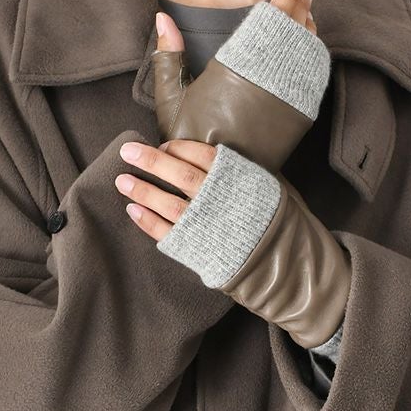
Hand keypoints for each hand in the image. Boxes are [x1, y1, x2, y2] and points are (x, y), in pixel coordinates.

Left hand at [115, 137, 350, 348]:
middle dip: (151, 161)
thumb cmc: (279, 222)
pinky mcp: (198, 249)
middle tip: (127, 152)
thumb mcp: (268, 187)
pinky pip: (166, 233)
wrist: (288, 265)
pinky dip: (148, 221)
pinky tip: (133, 211)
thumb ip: (239, 173)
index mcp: (240, 179)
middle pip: (179, 173)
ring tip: (122, 181)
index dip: (178, 148)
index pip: (202, 155)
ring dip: (142, 191)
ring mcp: (207, 225)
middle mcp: (221, 199)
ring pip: (168, 202)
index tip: (163, 145)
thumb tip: (208, 159)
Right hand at [152, 0, 330, 173]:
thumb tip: (162, 18)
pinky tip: (305, 45)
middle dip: (303, 4)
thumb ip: (168, 58)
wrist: (219, 183)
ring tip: (304, 10)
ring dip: (308, 27)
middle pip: (297, 30)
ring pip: (309, 50)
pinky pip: (313, 75)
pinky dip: (312, 55)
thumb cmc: (191, 141)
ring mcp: (288, 97)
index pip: (272, 21)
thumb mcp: (171, 101)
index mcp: (238, 68)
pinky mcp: (299, 115)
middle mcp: (269, 79)